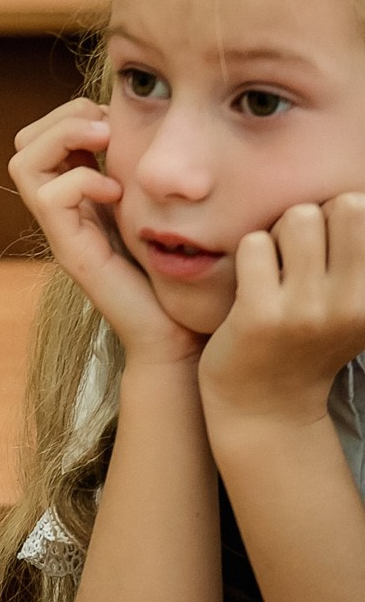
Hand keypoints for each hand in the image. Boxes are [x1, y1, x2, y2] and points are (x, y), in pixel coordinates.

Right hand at [9, 98, 201, 366]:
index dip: (74, 113)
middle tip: (108, 125)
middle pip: (25, 142)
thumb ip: (159, 174)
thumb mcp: (171, 208)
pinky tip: (116, 191)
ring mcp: (62, 230)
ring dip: (64, 137)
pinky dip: (79, 180)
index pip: (44, 136)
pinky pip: (48, 195)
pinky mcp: (70, 249)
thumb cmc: (187, 274)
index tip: (119, 119)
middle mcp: (63, 209)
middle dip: (64, 117)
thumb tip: (172, 130)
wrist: (181, 335)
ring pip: (24, 162)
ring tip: (105, 142)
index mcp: (82, 194)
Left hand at [200, 196, 364, 426]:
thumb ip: (358, 254)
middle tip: (298, 252)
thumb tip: (356, 197)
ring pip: (297, 218)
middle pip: (343, 205)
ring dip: (279, 233)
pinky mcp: (260, 315)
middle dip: (316, 217)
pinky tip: (251, 285)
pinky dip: (248, 255)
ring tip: (275, 267)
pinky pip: (253, 244)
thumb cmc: (311, 338)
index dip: (343, 217)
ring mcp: (308, 310)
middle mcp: (355, 302)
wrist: (267, 404)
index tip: (329, 250)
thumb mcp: (355, 301)